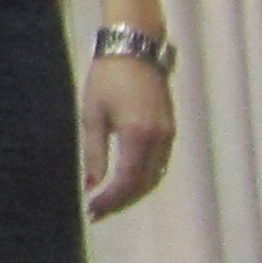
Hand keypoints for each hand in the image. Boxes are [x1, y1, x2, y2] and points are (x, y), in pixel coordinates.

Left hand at [83, 48, 175, 218]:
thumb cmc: (107, 78)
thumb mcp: (92, 116)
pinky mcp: (170, 129)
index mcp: (138, 135)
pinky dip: (143, 178)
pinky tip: (124, 182)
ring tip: (108, 202)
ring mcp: (169, 135)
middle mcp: (159, 139)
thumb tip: (92, 185)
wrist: (135, 50)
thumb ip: (93, 153)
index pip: (127, 181)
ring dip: (133, 193)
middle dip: (121, 202)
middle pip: (144, 184)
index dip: (110, 200)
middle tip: (97, 212)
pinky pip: (159, 164)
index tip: (91, 211)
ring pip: (155, 177)